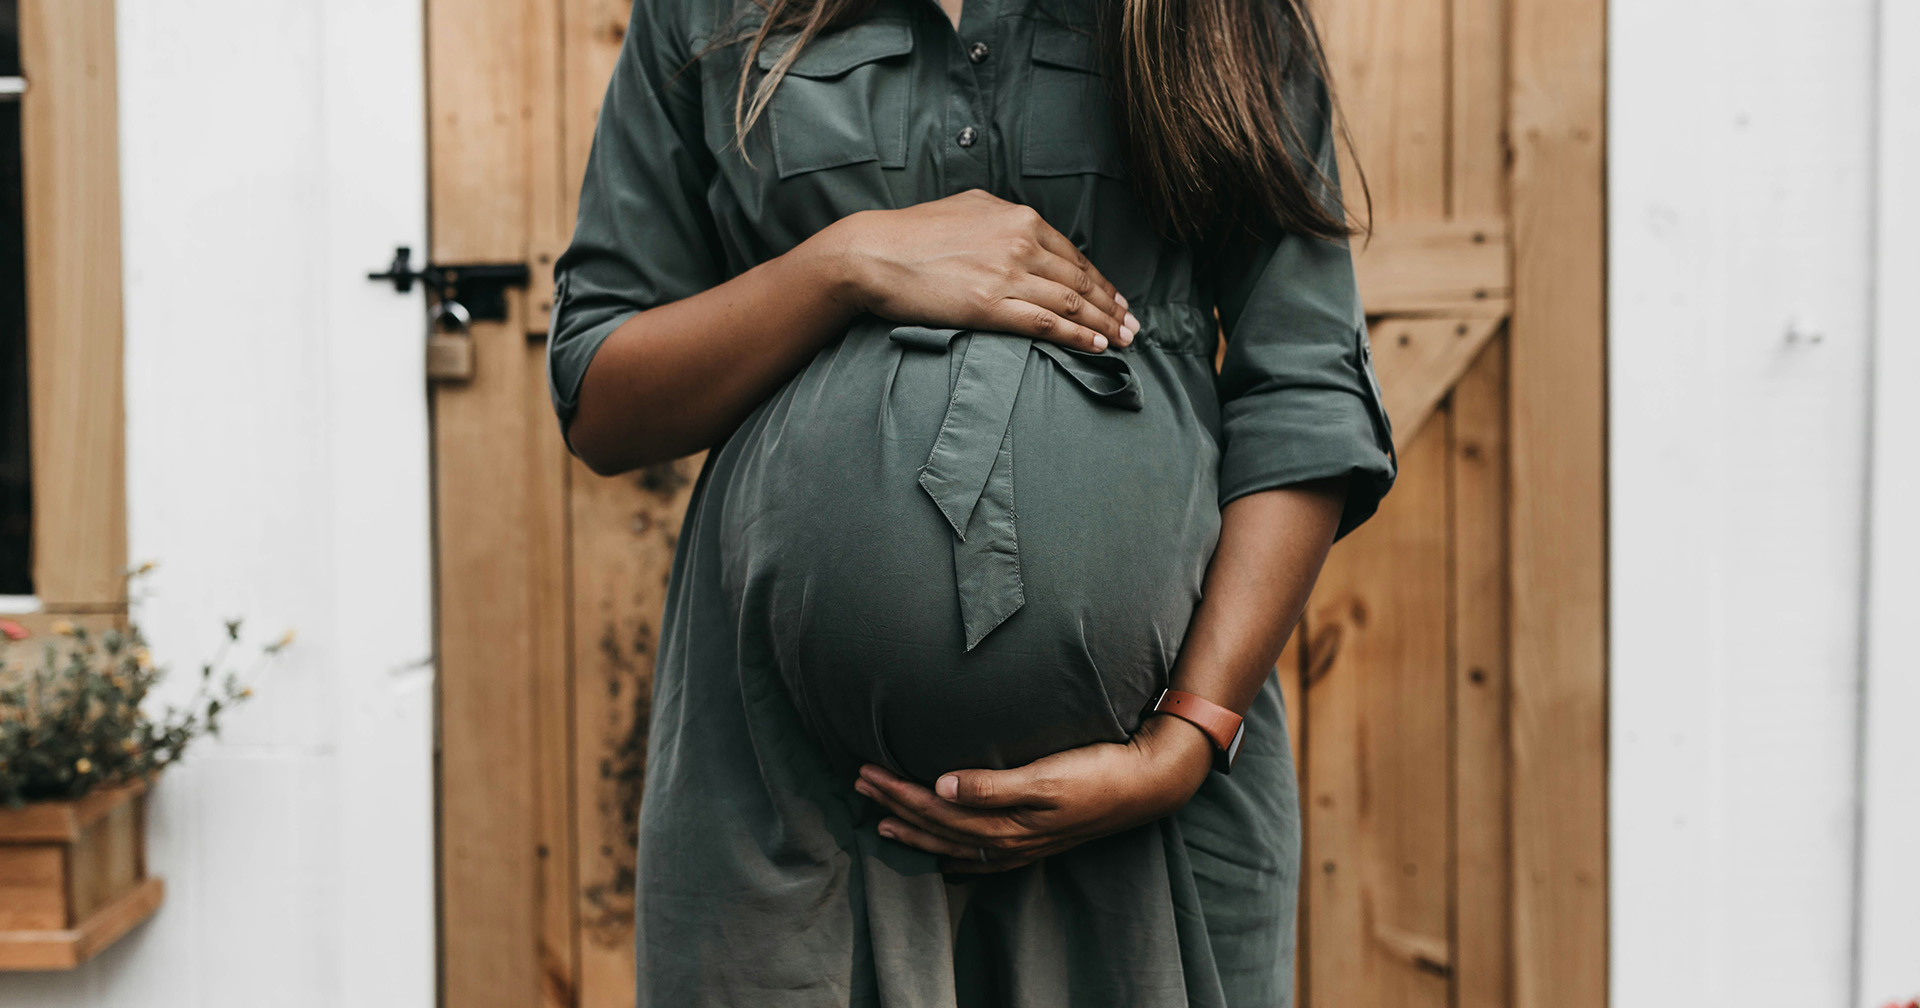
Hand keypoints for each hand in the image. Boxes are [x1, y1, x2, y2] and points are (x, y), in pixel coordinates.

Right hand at [822, 189, 1139, 352]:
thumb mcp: (967, 209)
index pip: (1073, 254)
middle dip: (1111, 306)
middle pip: (1080, 279)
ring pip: (1071, 302)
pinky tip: (1095, 346)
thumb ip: (1002, 219)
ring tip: (1123, 340)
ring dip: (1103, 324)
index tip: (1116, 299)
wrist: (873, 253)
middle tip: (1132, 325)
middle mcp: (1020, 242)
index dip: (1100, 281)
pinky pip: (1047, 323)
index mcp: (1018, 218)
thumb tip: (1023, 229)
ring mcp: (1007, 274)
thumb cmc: (913, 234)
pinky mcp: (990, 305)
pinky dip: (1077, 336)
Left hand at [852, 712, 1215, 872]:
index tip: (865, 772)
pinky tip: (943, 857)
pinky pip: (982, 856)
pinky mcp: (1036, 840)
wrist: (1147, 784)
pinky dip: (955, 855)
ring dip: (916, 830)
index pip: (935, 809)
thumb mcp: (1046, 775)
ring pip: (953, 843)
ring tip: (882, 819)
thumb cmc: (1097, 772)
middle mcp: (1009, 840)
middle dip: (895, 806)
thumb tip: (941, 786)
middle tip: (859, 783)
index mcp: (1006, 822)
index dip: (897, 791)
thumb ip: (993, 784)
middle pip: (937, 826)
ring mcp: (1023, 845)